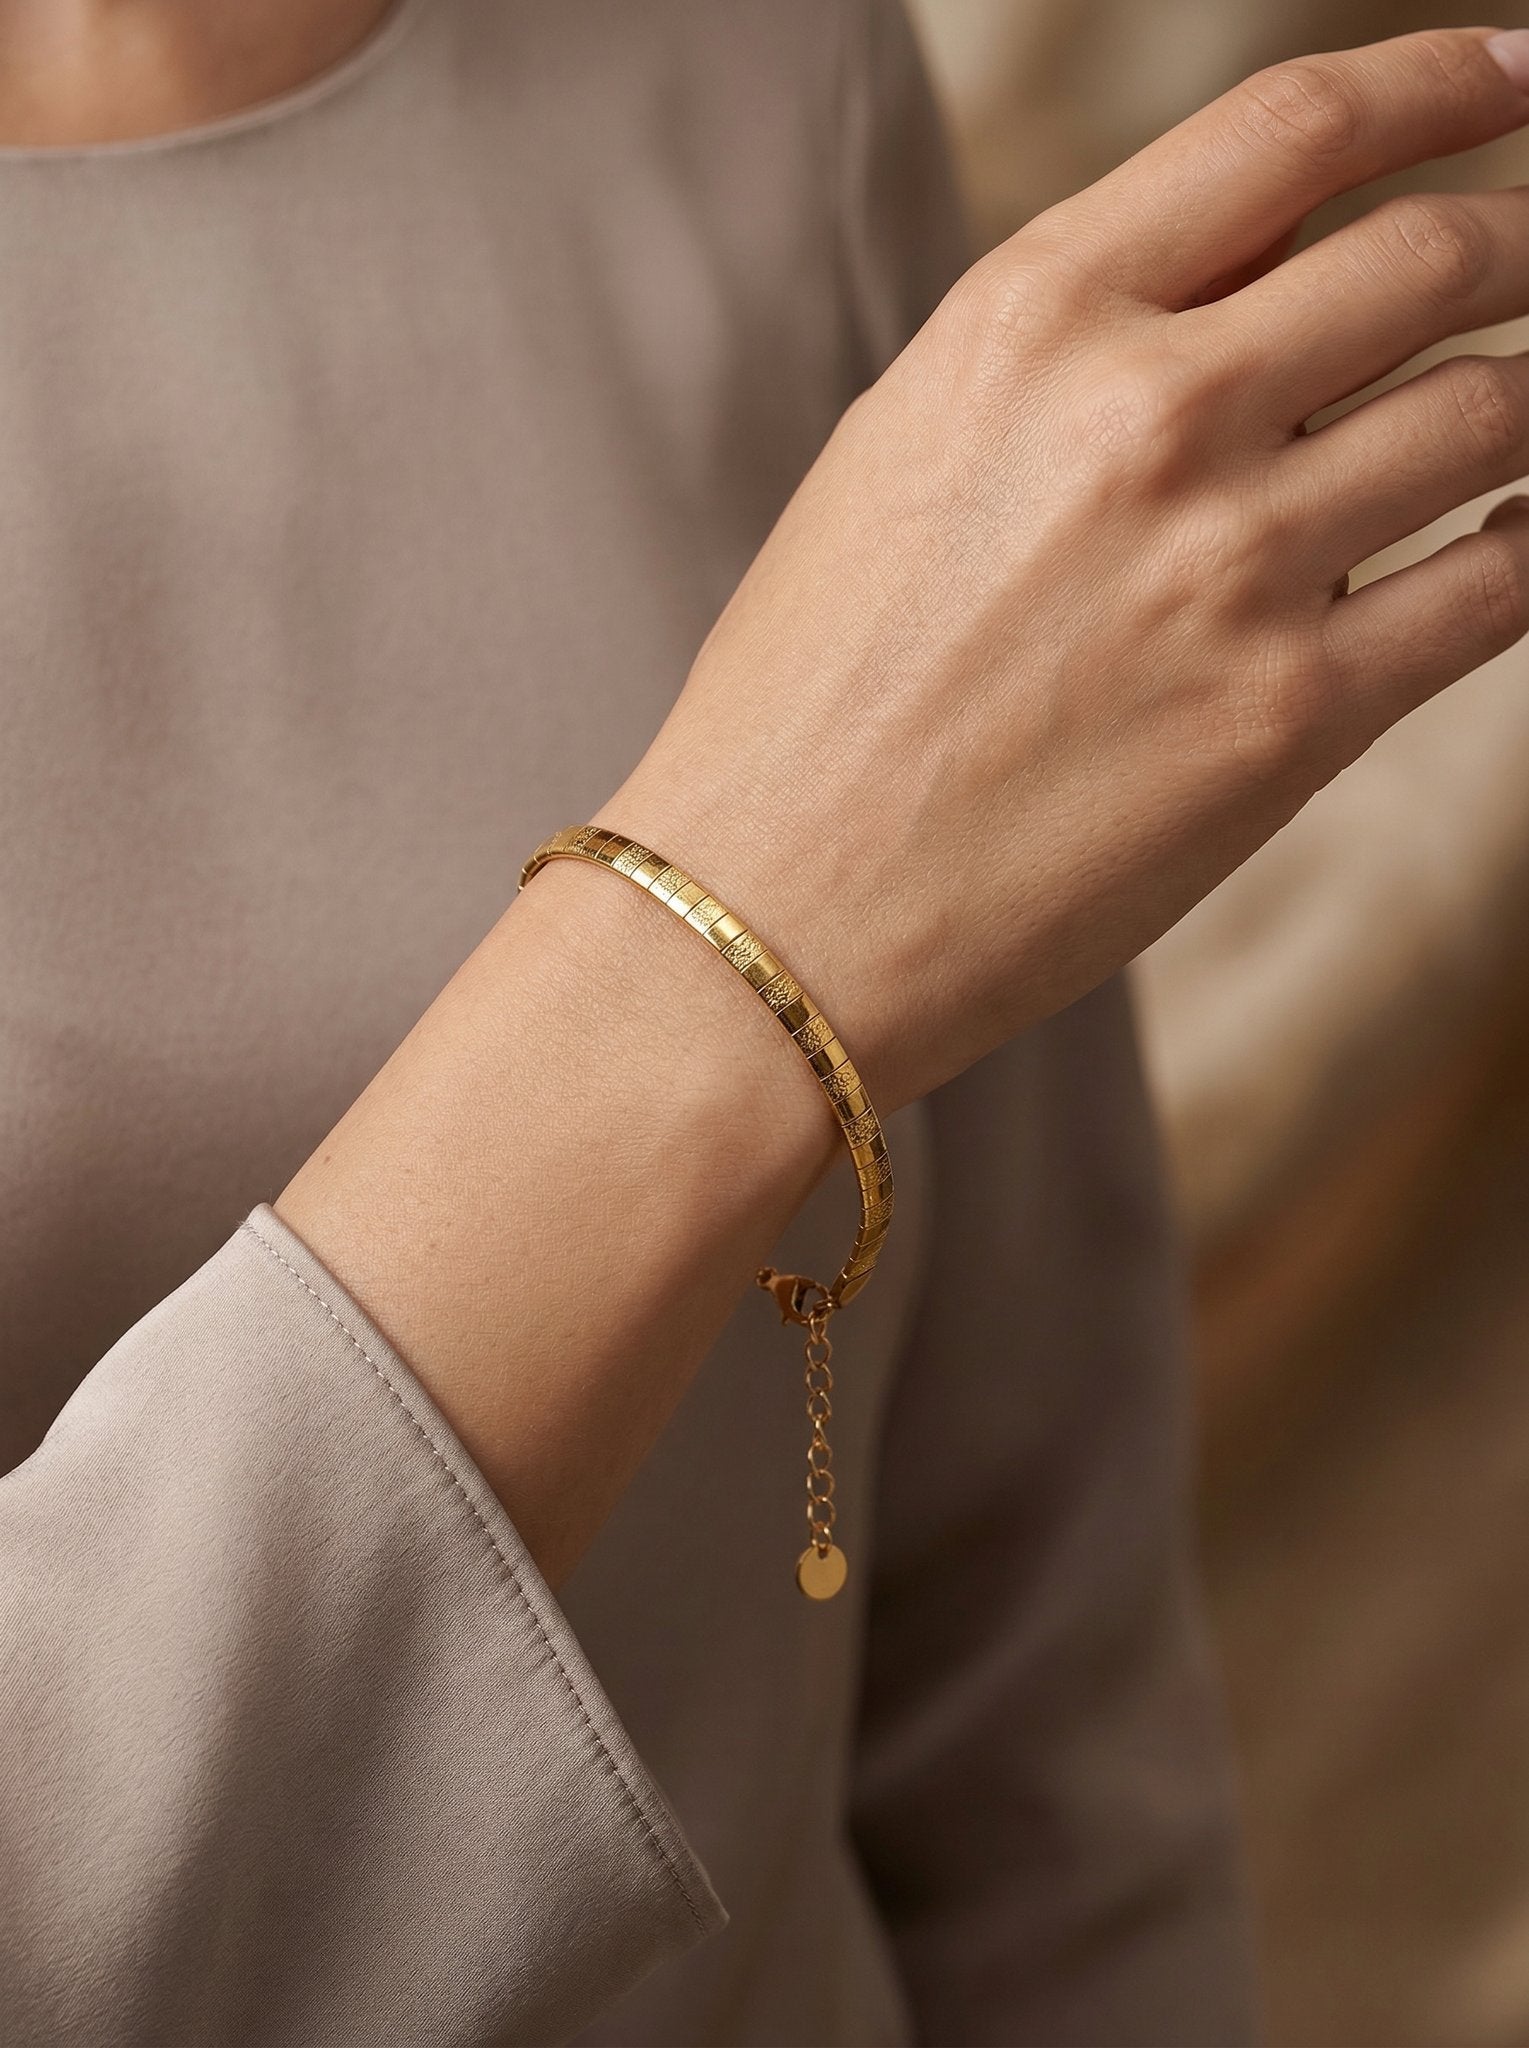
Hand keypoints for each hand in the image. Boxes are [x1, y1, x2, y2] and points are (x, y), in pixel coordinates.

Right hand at [607, 27, 1528, 1114]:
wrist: (773, 908)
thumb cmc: (810, 696)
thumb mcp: (906, 454)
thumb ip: (1072, 349)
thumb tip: (1252, 283)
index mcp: (1029, 321)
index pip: (1293, 129)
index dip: (1439, 78)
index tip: (1513, 77)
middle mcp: (1145, 416)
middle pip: (1431, 256)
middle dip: (1521, 236)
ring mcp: (1229, 567)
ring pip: (1490, 411)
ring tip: (1519, 414)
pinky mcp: (1290, 719)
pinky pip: (1496, 586)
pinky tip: (1518, 534)